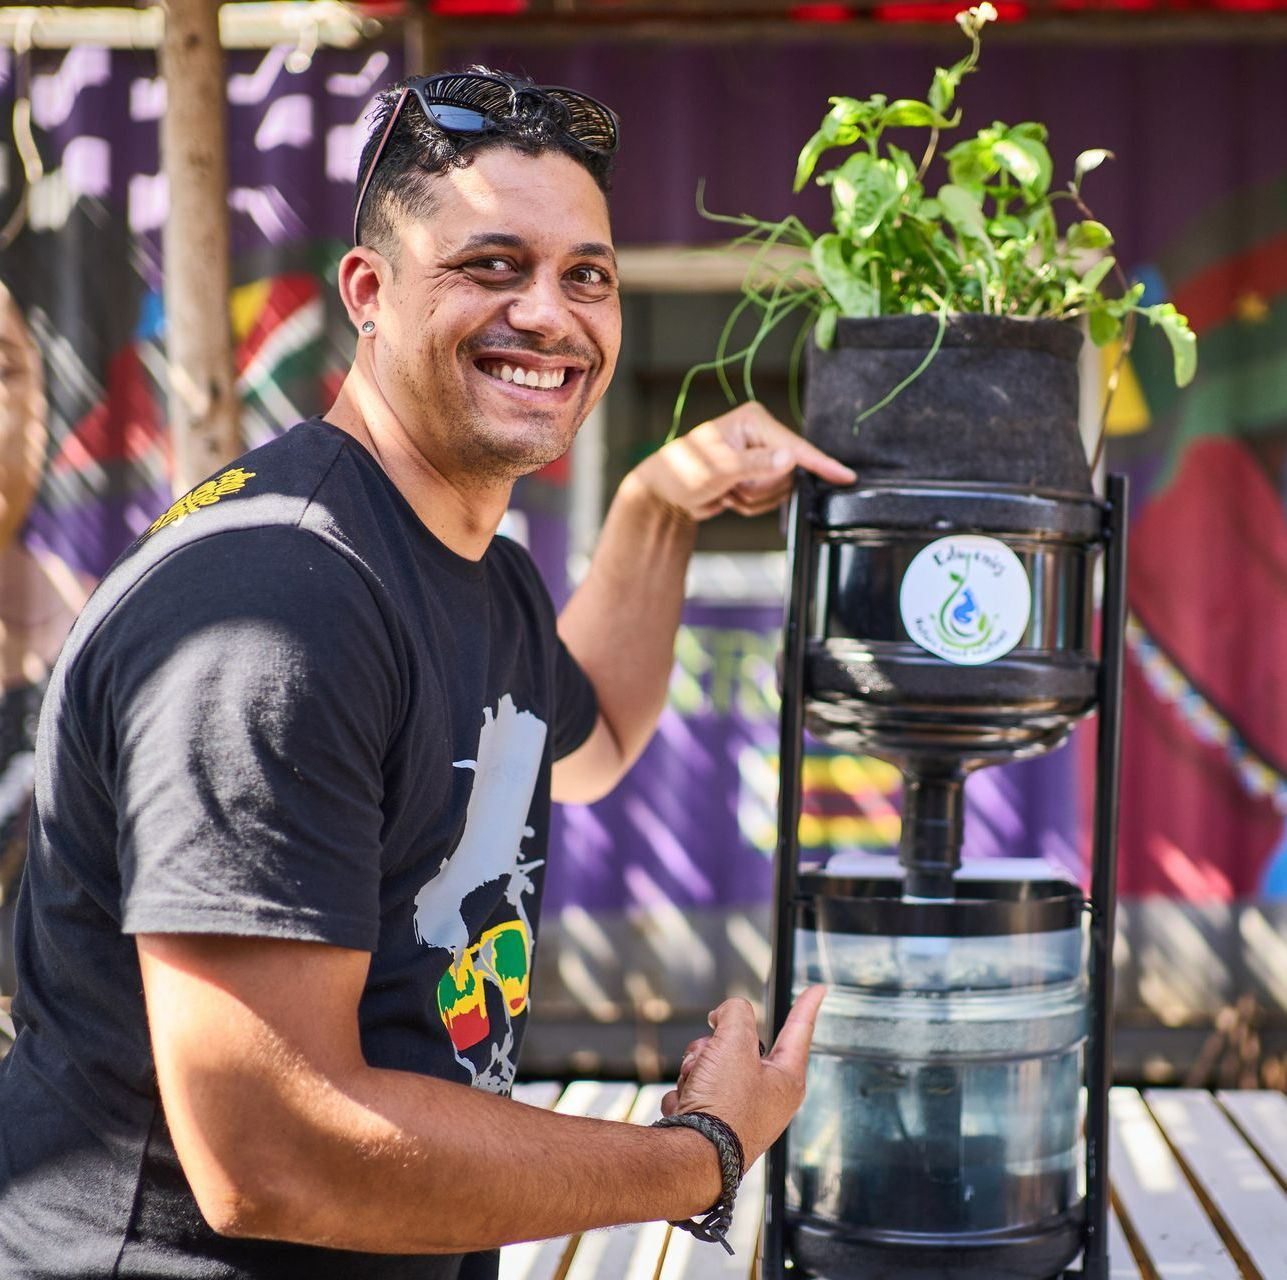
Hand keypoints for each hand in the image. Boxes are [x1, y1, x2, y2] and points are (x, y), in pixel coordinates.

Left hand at [627, 403, 855, 523]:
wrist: (665, 493)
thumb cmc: (683, 472)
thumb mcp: (719, 469)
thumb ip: (755, 465)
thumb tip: (788, 458)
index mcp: (754, 421)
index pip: (795, 447)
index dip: (820, 464)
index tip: (846, 476)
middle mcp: (761, 435)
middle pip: (789, 473)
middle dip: (761, 489)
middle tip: (731, 487)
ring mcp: (761, 457)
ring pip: (780, 490)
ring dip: (753, 499)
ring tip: (727, 491)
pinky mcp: (757, 476)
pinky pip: (770, 500)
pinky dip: (750, 505)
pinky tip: (729, 496)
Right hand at [660, 985, 826, 1168]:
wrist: (691, 1157)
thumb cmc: (723, 1105)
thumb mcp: (734, 1042)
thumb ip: (735, 1013)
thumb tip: (723, 1016)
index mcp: (786, 1079)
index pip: (799, 1029)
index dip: (807, 1004)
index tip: (820, 989)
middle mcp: (767, 1097)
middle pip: (738, 1045)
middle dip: (713, 1046)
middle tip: (708, 1057)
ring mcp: (740, 1112)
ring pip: (711, 1064)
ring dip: (694, 1068)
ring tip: (694, 1088)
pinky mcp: (715, 1124)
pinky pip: (696, 1089)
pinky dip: (686, 1093)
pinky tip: (686, 1108)